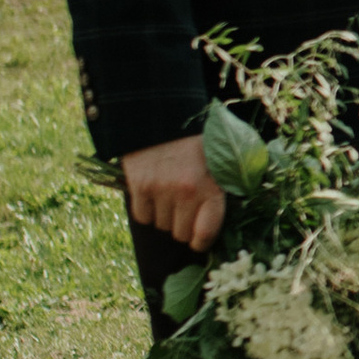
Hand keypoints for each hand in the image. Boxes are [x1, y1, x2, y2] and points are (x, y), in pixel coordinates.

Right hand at [122, 133, 226, 251]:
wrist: (162, 116)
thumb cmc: (195, 144)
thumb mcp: (218, 164)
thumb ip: (219, 193)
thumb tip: (215, 228)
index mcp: (211, 187)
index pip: (206, 233)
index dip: (201, 242)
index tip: (198, 241)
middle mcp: (186, 192)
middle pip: (181, 234)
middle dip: (183, 226)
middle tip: (184, 208)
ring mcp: (161, 190)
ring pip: (162, 226)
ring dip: (165, 216)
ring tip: (169, 194)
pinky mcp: (139, 186)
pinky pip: (143, 217)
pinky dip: (146, 210)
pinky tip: (153, 193)